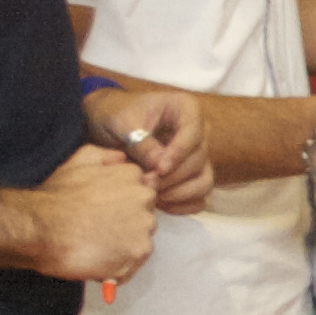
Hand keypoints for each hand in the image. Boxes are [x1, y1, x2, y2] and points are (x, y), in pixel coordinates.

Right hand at [28, 143, 158, 282]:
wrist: (40, 227)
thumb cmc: (56, 197)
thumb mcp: (80, 159)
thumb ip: (108, 156)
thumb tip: (122, 159)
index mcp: (133, 177)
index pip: (141, 193)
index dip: (122, 206)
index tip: (105, 212)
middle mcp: (144, 200)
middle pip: (143, 217)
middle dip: (125, 225)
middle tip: (97, 229)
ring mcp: (143, 228)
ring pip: (139, 241)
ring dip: (121, 246)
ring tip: (94, 245)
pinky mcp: (136, 254)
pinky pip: (131, 265)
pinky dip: (116, 268)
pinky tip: (96, 260)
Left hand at [84, 85, 212, 213]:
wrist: (110, 123)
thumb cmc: (117, 115)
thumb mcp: (123, 123)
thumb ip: (142, 143)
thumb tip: (161, 167)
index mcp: (186, 109)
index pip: (193, 134)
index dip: (179, 154)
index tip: (159, 169)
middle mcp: (199, 132)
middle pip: (199, 160)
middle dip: (174, 177)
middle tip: (147, 183)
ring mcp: (198, 155)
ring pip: (204, 180)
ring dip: (181, 193)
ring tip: (153, 196)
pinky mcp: (192, 175)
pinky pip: (199, 195)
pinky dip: (184, 204)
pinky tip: (161, 205)